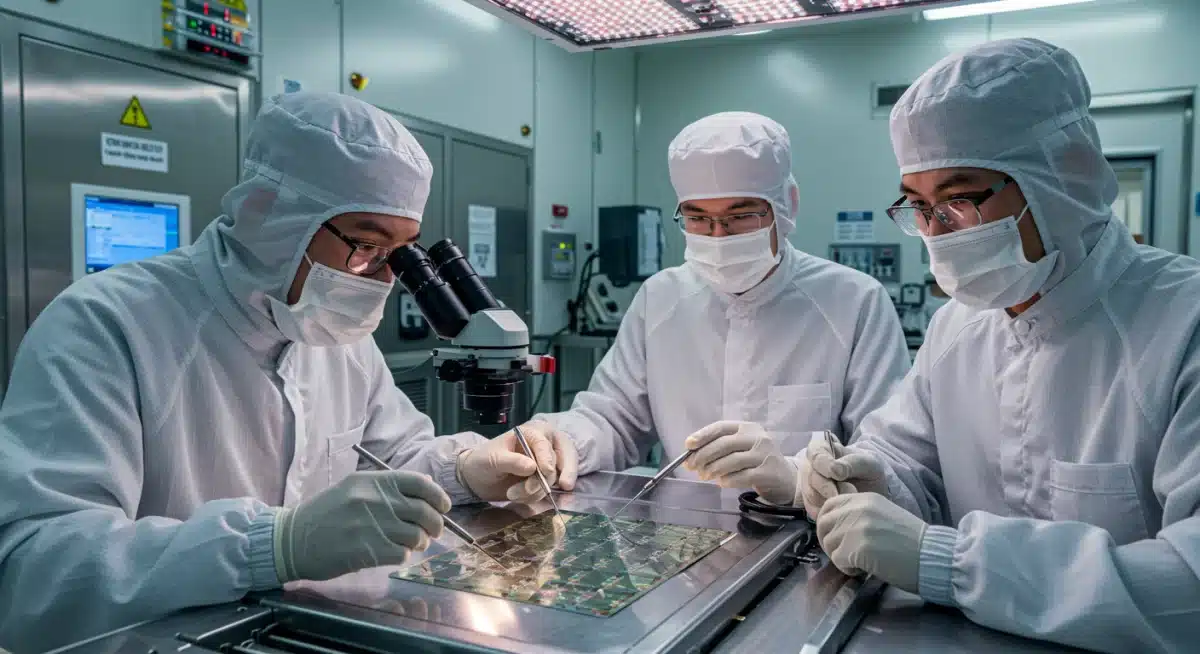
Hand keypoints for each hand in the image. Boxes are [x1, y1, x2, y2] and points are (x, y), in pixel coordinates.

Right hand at [273, 470, 450, 583]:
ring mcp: (371, 526)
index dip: (437, 496)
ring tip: (410, 544)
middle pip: (423, 511)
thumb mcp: (353, 490)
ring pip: (416, 536)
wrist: (291, 540)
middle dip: (436, 524)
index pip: (418, 483)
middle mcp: (373, 500)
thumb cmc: (324, 514)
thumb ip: (386, 489)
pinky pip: (401, 554)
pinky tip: (392, 553)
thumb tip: (425, 492)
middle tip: (433, 532)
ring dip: (419, 543)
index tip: (443, 506)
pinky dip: (402, 556)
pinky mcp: (366, 551)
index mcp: (371, 482)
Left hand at [457, 420, 578, 501]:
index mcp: (531, 434)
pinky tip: (520, 498)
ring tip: (512, 494)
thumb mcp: (493, 459)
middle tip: (530, 491)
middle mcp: (542, 447)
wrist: (477, 479)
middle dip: (542, 480)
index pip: (544, 444)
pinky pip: (547, 491)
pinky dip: (535, 497)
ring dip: (535, 491)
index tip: (546, 471)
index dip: (547, 458)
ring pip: (552, 479)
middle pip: (554, 462)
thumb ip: (512, 461)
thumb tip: (532, 467)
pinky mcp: (543, 482)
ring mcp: (544, 466)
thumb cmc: (484, 460)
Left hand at [683, 421, 798, 504]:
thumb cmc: (757, 460)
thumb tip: (691, 456)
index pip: (722, 427)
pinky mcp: (768, 472)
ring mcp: (764, 454)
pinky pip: (742, 476)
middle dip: (704, 455)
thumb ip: (720, 448)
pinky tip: (721, 483)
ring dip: (714, 469)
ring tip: (704, 476)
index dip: (703, 435)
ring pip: (732, 460)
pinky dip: (728, 480)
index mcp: (748, 427)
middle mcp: (758, 437)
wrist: (786, 478)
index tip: (688, 445)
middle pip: (725, 444)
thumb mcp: (742, 448)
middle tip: (692, 466)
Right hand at [800, 432, 887, 519]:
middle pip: (811, 476)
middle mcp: (811, 465)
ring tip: (849, 498)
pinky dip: (828, 510)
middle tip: (850, 491)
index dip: (824, 464)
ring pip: (811, 494)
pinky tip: (842, 508)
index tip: (839, 475)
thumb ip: (852, 463)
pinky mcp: (810, 502)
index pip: (815, 453)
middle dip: (830, 487)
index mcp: (823, 448)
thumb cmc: (869, 472)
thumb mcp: (869, 463)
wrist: (872, 490)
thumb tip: (834, 470)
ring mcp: (808, 484)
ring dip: (831, 500)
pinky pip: (813, 509)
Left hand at [815, 493, 925, 593]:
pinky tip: (864, 569)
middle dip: (829, 542)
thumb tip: (836, 527)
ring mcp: (856, 527)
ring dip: (840, 557)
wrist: (931, 556)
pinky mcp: (857, 548)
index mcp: (864, 498)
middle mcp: (857, 509)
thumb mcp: (882, 515)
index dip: (827, 524)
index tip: (835, 537)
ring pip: (829, 545)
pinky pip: (838, 561)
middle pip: (823, 525)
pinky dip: (848, 569)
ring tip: (861, 561)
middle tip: (844, 554)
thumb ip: (859, 515)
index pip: (828, 506)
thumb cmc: (912, 541)